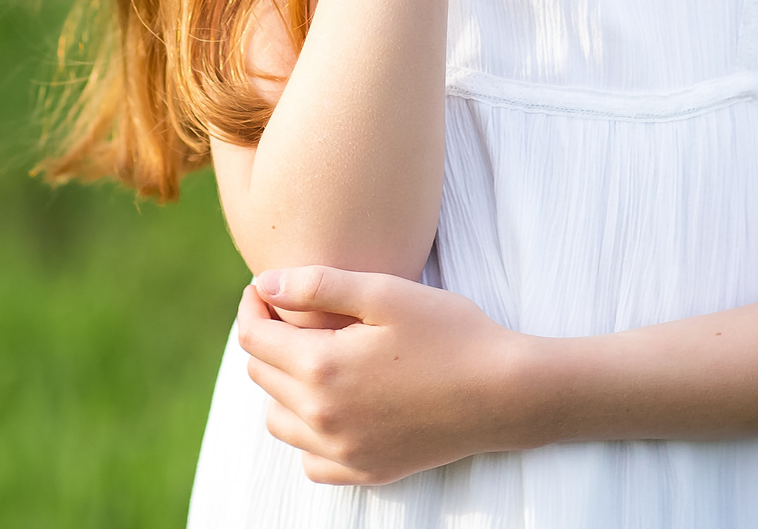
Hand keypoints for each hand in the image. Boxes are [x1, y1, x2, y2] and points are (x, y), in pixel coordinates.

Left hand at [237, 266, 537, 485]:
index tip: (266, 290)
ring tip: (315, 357)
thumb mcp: (385, 293)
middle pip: (261, 376)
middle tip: (295, 315)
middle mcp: (323, 418)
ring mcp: (343, 452)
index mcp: (322, 368)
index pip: (253, 338)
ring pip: (278, 420)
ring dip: (283, 387)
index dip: (252, 307)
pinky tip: (335, 405)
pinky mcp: (366, 472)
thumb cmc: (451, 333)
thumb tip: (262, 285)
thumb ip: (316, 286)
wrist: (505, 393)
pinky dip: (308, 433)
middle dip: (268, 340)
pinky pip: (309, 459)